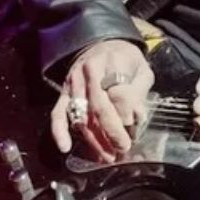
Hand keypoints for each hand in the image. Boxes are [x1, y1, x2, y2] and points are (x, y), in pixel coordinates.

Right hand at [50, 39, 151, 162]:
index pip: (118, 91)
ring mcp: (74, 82)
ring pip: (81, 114)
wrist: (102, 44)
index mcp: (113, 61)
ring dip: (93, 139)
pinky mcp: (63, 92)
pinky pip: (58, 113)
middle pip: (99, 106)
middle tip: (122, 148)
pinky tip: (65, 147)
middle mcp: (90, 71)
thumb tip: (135, 117)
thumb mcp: (141, 68)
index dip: (125, 113)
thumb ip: (139, 91)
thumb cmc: (125, 59)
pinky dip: (59, 131)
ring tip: (106, 155)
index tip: (133, 129)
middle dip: (111, 131)